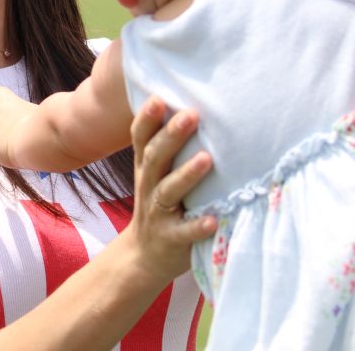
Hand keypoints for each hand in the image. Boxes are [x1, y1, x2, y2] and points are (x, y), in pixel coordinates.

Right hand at [124, 97, 215, 283]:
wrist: (143, 257)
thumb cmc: (159, 206)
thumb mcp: (155, 176)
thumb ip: (167, 149)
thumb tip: (193, 107)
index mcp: (147, 169)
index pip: (141, 139)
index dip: (146, 119)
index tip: (159, 98)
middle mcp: (149, 187)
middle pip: (155, 158)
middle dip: (171, 136)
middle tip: (191, 115)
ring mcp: (158, 214)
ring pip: (168, 192)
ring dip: (186, 175)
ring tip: (206, 159)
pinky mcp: (171, 240)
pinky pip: (184, 233)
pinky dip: (197, 226)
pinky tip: (213, 220)